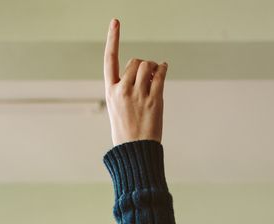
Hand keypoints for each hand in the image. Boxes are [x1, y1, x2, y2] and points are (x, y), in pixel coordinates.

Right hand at [103, 19, 166, 144]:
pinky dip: (164, 69)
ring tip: (156, 75)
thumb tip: (147, 70)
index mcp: (110, 91)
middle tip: (148, 74)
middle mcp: (123, 90)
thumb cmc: (126, 132)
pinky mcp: (154, 100)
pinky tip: (164, 68)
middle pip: (135, 62)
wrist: (134, 151)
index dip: (113, 39)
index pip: (109, 59)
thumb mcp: (117, 108)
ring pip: (148, 66)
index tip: (116, 22)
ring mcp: (139, 95)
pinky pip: (161, 76)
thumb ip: (125, 89)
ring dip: (154, 67)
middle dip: (143, 64)